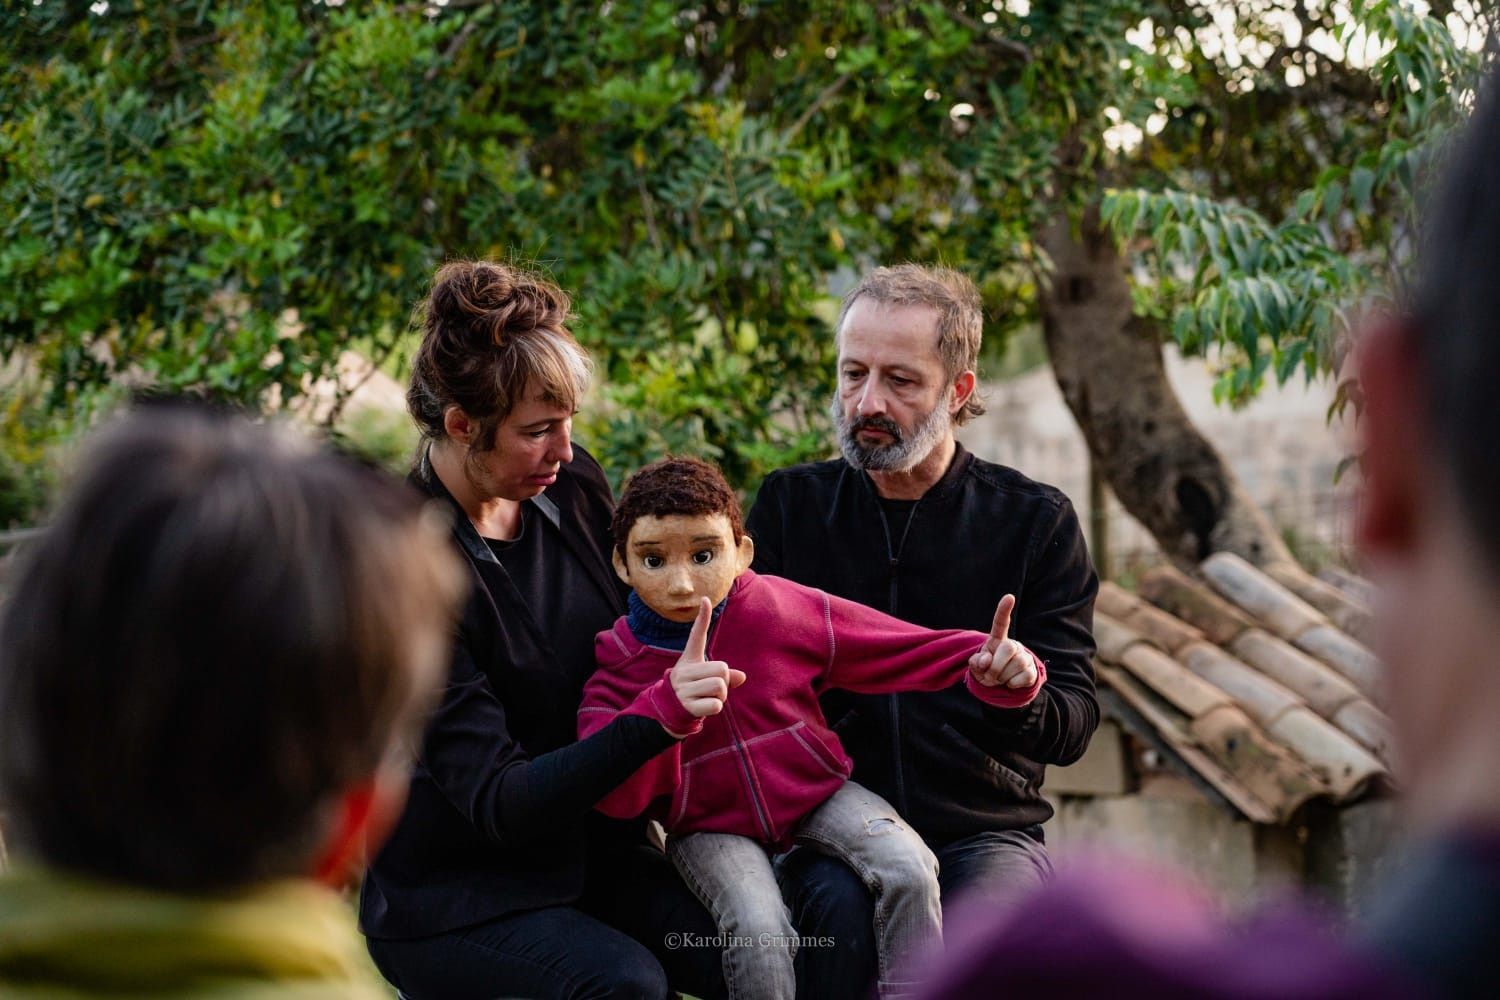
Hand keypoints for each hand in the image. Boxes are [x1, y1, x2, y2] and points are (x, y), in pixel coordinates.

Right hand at [669, 597, 746, 722]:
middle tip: (712, 688)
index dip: (702, 617)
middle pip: (722, 669)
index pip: (696, 635)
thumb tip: (742, 677)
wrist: (671, 711)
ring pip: (720, 686)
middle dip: (725, 681)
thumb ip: (726, 675)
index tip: (706, 599)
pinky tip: (704, 707)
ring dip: (721, 695)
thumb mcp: (707, 678)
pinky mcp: (687, 705)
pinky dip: (715, 707)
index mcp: (690, 659)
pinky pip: (716, 704)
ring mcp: (683, 688)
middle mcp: (684, 671)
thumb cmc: (694, 690)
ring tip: (708, 697)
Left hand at [968, 594, 1038, 689]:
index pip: (1000, 623)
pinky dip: (1012, 684)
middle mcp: (1013, 645)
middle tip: (990, 675)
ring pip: (1017, 664)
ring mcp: (1024, 656)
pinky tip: (1010, 682)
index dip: (1004, 610)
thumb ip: (976, 663)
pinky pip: (1024, 677)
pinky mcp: (1032, 669)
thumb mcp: (976, 668)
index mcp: (997, 640)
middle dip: (996, 666)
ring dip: (1003, 677)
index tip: (1009, 597)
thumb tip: (986, 660)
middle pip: (1008, 647)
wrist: (1001, 686)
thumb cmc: (986, 671)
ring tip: (999, 679)